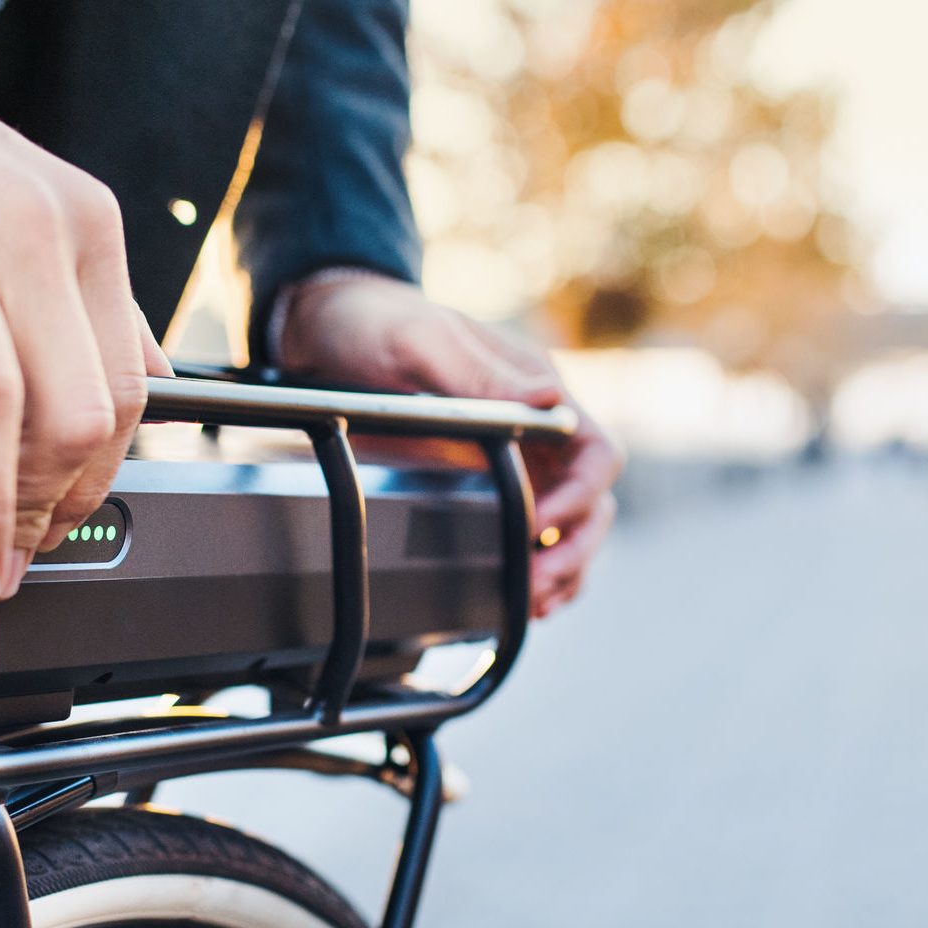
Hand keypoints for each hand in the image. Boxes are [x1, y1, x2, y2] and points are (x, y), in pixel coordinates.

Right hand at [0, 14, 163, 603]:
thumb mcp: (26, 204)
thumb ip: (91, 298)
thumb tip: (155, 382)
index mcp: (84, 226)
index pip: (125, 392)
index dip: (95, 485)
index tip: (59, 531)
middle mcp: (30, 224)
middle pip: (70, 411)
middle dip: (43, 509)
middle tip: (6, 559)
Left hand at [279, 275, 620, 617]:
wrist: (330, 332)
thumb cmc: (378, 323)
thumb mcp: (423, 341)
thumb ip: (481, 373)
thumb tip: (549, 398)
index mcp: (536, 390)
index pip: (596, 453)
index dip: (581, 497)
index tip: (541, 526)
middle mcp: (537, 431)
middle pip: (593, 502)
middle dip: (574, 548)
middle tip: (536, 584)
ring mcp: (516, 463)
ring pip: (570, 529)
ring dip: (562, 570)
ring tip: (533, 603)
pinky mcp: (487, 487)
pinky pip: (530, 538)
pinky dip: (534, 570)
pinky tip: (521, 600)